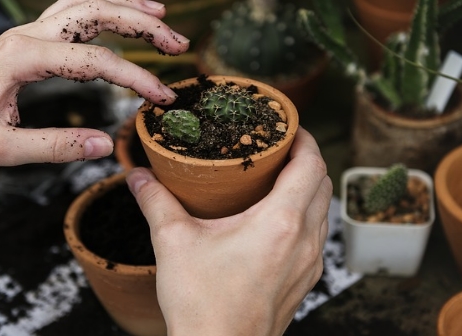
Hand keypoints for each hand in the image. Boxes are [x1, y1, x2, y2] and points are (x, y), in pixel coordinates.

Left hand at [0, 0, 188, 245]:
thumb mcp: (1, 150)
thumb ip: (54, 146)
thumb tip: (104, 145)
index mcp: (20, 58)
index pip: (93, 61)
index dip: (134, 78)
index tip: (161, 98)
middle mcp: (25, 36)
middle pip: (93, 14)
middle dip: (140, 25)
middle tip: (178, 43)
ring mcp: (25, 34)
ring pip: (82, 6)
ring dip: (123, 8)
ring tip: (160, 17)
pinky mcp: (26, 43)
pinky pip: (69, 15)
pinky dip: (99, 12)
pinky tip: (118, 18)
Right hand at [127, 127, 331, 335]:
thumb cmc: (202, 305)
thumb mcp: (173, 243)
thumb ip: (155, 201)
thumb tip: (138, 176)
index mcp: (280, 223)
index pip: (311, 164)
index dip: (304, 138)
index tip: (288, 126)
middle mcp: (304, 241)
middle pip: (323, 184)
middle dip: (306, 158)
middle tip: (278, 147)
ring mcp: (309, 265)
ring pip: (322, 211)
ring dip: (307, 188)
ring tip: (276, 178)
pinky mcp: (304, 282)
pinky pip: (315, 236)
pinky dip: (304, 216)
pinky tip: (274, 220)